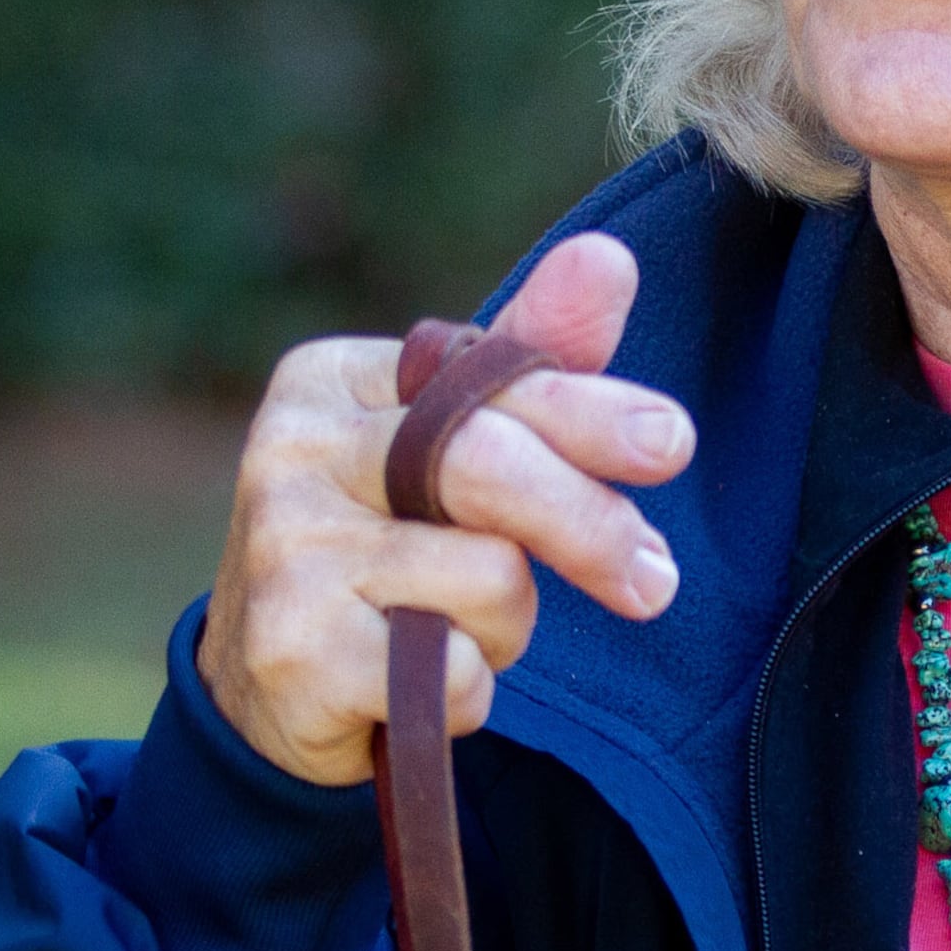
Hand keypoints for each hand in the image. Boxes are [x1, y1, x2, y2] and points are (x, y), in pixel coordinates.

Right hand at [200, 233, 693, 785]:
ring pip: (488, 578)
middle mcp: (293, 450)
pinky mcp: (294, 652)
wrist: (276, 688)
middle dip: (590, 524)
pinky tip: (416, 683)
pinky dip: (469, 690)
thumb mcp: (453, 448)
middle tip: (654, 582)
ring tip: (450, 630)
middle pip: (488, 467)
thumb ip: (532, 364)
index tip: (673, 443)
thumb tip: (611, 260)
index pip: (488, 383)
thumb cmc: (390, 545)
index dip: (592, 415)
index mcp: (334, 380)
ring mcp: (284, 551)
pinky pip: (452, 671)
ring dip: (507, 626)